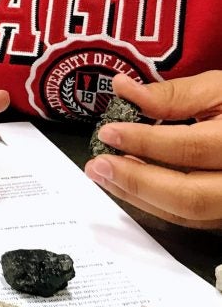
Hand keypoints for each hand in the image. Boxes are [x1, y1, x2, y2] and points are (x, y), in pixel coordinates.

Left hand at [84, 72, 221, 228]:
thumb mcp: (218, 89)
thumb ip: (173, 94)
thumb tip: (123, 88)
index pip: (191, 148)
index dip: (146, 141)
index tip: (108, 132)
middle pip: (191, 196)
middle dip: (137, 182)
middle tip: (97, 165)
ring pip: (188, 214)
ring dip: (139, 196)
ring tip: (104, 174)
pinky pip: (190, 218)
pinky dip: (155, 202)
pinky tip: (128, 183)